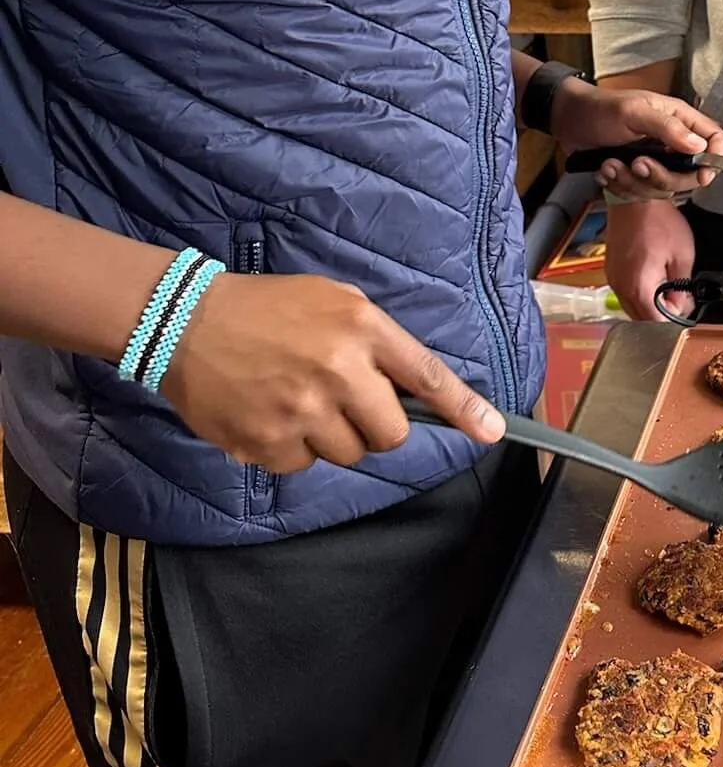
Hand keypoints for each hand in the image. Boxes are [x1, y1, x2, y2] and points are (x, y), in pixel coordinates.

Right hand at [161, 272, 506, 473]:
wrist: (187, 321)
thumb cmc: (268, 307)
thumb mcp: (333, 300)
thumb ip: (376, 340)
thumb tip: (413, 386)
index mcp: (360, 329)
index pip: (426, 375)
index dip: (464, 408)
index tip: (493, 431)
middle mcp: (339, 372)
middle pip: (391, 435)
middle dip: (377, 427)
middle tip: (348, 405)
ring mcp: (302, 411)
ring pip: (348, 454)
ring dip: (332, 437)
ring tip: (298, 401)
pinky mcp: (266, 443)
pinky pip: (302, 466)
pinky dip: (291, 449)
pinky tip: (270, 415)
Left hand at [551, 81, 722, 201]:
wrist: (570, 121)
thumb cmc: (601, 108)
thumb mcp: (634, 112)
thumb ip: (668, 128)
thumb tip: (699, 146)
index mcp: (679, 120)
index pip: (715, 139)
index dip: (714, 159)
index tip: (701, 173)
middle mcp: (672, 143)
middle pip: (690, 175)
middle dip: (661, 176)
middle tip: (637, 164)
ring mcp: (656, 161)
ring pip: (662, 190)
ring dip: (633, 182)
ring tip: (611, 164)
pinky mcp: (637, 175)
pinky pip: (640, 194)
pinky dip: (620, 187)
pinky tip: (605, 171)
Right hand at [603, 200, 696, 319]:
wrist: (635, 197)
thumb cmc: (657, 219)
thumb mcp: (683, 255)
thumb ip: (683, 287)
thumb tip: (682, 306)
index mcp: (639, 287)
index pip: (656, 323)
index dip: (675, 318)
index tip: (685, 305)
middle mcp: (622, 288)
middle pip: (643, 320)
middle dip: (663, 313)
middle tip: (679, 295)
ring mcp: (614, 280)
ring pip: (633, 309)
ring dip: (651, 305)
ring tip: (666, 283)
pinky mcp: (612, 272)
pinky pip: (626, 294)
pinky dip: (640, 294)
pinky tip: (653, 278)